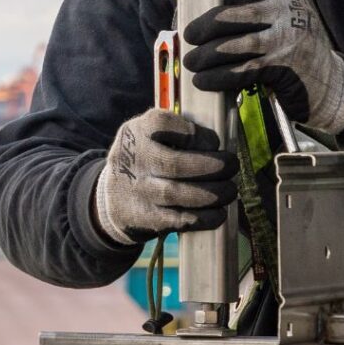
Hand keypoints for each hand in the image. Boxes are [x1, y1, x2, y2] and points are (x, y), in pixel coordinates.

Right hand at [93, 109, 237, 245]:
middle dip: (212, 166)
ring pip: (178, 193)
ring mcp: (139, 190)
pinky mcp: (146, 218)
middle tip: (232, 166)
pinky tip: (219, 213)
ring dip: (213, 193)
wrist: (111, 197)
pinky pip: (179, 219)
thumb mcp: (147, 135)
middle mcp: (134, 159)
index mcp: (137, 131)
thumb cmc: (144, 159)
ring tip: (230, 190)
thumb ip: (175, 131)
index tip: (214, 141)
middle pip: (175, 163)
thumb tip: (219, 143)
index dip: (195, 134)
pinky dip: (204, 217)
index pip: (163, 124)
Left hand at [183, 0, 343, 134]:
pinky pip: (244, 71)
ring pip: (237, 44)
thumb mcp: (284, 22)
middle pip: (237, 13)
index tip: (197, 2)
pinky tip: (205, 80)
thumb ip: (256, 13)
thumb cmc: (297, 53)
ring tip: (192, 62)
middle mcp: (288, 14)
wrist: (336, 87)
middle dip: (207, 25)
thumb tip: (204, 16)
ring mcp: (288, 41)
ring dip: (208, 55)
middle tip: (189, 35)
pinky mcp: (285, 70)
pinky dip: (220, 76)